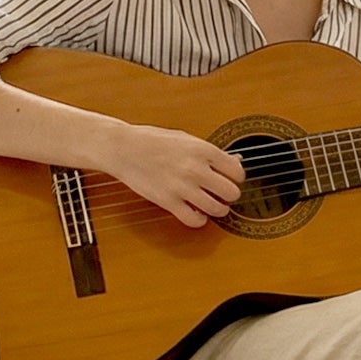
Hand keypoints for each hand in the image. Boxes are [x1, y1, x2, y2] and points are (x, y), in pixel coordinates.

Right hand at [108, 122, 245, 227]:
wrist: (124, 148)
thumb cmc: (153, 140)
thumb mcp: (186, 139)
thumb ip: (210, 153)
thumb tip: (234, 162)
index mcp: (203, 149)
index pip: (236, 171)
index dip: (235, 177)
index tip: (229, 179)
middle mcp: (196, 168)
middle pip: (231, 192)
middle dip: (229, 195)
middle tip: (221, 193)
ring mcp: (182, 186)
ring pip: (217, 209)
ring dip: (218, 210)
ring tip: (212, 206)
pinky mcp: (168, 201)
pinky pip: (194, 220)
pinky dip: (199, 220)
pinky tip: (196, 213)